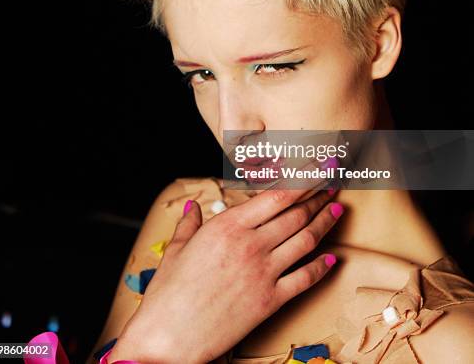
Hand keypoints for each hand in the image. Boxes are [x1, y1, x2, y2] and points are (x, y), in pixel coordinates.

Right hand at [109, 183, 342, 363]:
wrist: (170, 336)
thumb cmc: (169, 292)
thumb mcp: (177, 249)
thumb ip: (190, 223)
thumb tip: (194, 208)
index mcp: (227, 226)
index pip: (276, 196)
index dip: (301, 180)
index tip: (314, 170)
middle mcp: (250, 244)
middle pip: (296, 214)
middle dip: (318, 196)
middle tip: (331, 184)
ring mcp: (263, 272)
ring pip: (306, 240)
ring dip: (325, 222)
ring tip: (336, 209)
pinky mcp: (270, 300)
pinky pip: (305, 278)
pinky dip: (322, 266)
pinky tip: (332, 257)